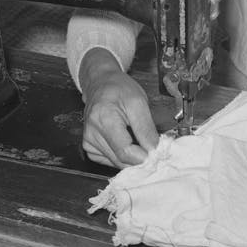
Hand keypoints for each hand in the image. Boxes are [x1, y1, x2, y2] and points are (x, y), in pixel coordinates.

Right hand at [80, 48, 158, 167]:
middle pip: (121, 160)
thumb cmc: (119, 89)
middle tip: (153, 148)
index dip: (144, 156)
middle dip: (140, 158)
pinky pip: (111, 159)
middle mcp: (91, 133)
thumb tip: (154, 150)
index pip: (125, 151)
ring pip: (117, 162)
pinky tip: (126, 141)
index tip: (158, 153)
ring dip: (132, 157)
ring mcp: (88, 142)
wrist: (101, 84)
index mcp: (103, 119)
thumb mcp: (139, 102)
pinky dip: (122, 155)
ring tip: (139, 140)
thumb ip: (146, 128)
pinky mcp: (89, 147)